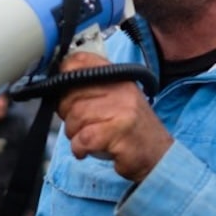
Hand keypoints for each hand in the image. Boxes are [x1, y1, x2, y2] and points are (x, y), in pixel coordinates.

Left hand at [56, 52, 172, 181]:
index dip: (64, 75)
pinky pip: (83, 138)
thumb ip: (92, 88)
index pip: (81, 61)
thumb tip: (56, 84)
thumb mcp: (118, 99)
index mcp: (119, 78)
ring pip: (75, 118)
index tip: (63, 90)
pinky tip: (87, 149)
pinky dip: (79, 148)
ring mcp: (122, 110)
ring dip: (74, 134)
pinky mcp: (118, 133)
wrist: (159, 154)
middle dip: (67, 114)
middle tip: (79, 124)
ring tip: (88, 138)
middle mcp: (121, 89)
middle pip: (71, 95)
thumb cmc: (132, 129)